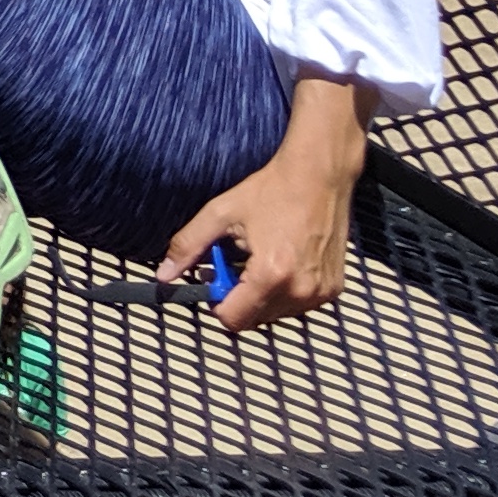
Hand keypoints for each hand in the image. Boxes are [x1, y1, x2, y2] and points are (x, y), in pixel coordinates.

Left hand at [160, 79, 372, 330]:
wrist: (319, 176)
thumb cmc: (272, 190)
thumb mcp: (220, 213)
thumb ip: (188, 246)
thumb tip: (164, 274)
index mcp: (270, 275)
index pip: (233, 319)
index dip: (217, 302)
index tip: (215, 279)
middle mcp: (300, 290)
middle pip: (253, 319)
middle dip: (238, 297)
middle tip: (236, 263)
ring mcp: (321, 293)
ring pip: (275, 314)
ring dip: (262, 295)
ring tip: (261, 259)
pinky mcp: (333, 289)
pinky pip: (298, 305)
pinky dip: (285, 291)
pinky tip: (282, 261)